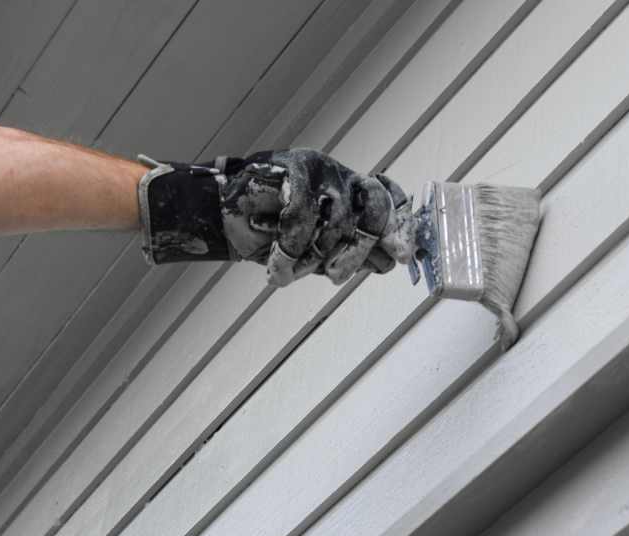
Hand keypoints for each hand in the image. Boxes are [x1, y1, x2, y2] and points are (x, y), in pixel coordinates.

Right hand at [219, 149, 413, 286]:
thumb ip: (351, 251)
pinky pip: (303, 217)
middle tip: (335, 276)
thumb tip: (390, 260)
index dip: (401, 227)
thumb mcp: (318, 249)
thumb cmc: (272, 235)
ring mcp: (319, 168)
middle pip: (373, 212)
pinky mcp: (292, 166)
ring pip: (338, 221)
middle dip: (358, 251)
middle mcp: (342, 177)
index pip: (392, 202)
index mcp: (354, 193)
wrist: (226, 220)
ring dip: (312, 258)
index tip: (403, 256)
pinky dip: (289, 250)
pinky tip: (278, 265)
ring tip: (292, 269)